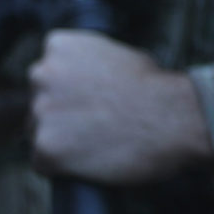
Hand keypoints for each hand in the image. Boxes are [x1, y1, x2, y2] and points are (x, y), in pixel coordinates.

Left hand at [28, 31, 212, 185]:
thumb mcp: (120, 55)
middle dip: (61, 114)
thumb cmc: (156, 90)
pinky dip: (63, 166)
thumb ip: (88, 64)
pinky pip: (43, 162)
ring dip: (62, 140)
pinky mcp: (44, 148)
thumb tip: (79, 80)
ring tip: (98, 141)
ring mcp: (40, 112)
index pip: (47, 72)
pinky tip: (91, 158)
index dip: (68, 89)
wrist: (175, 118)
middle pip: (39, 102)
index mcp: (60, 46)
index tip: (88, 99)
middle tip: (95, 123)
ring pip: (39, 133)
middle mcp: (42, 74)